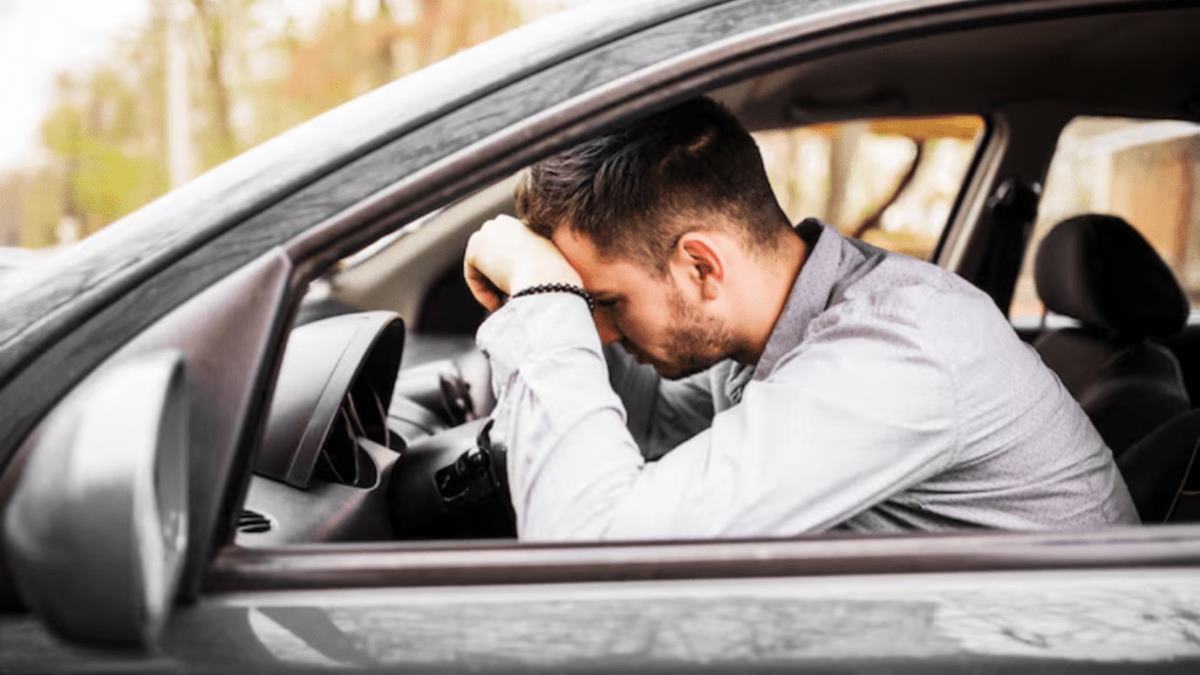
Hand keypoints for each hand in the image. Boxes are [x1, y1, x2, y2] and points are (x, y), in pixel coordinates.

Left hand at [463, 215, 582, 311]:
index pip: (509, 250)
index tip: (520, 292)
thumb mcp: (553, 272)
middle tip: (507, 300)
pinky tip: (496, 303)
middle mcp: (506, 222)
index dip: (511, 273)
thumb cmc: (558, 282)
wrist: (548, 278)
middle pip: (491, 256)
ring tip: (504, 304)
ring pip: (482, 266)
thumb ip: (538, 271)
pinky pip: (473, 275)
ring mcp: (489, 231)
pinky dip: (482, 292)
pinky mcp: (476, 246)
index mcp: (527, 223)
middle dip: (496, 278)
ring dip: (490, 287)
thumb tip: (529, 287)